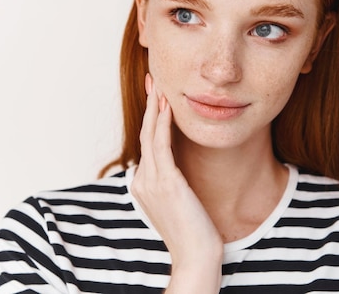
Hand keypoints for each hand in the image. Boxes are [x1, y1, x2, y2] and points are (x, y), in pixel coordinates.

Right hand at [131, 74, 223, 292]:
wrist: (196, 256)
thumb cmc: (193, 232)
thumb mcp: (178, 202)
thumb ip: (172, 182)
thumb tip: (178, 167)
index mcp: (144, 185)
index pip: (148, 145)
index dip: (151, 119)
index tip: (157, 99)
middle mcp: (143, 181)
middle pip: (144, 135)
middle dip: (149, 106)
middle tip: (153, 81)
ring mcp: (151, 182)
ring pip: (150, 136)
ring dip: (154, 109)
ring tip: (159, 86)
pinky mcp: (166, 183)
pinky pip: (161, 146)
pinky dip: (163, 124)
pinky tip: (167, 108)